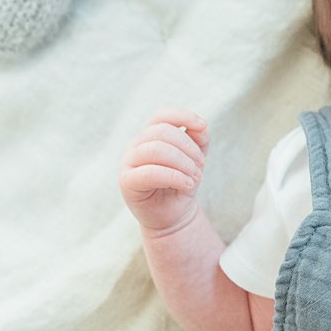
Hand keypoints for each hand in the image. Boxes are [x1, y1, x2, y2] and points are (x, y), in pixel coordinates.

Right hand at [118, 109, 208, 235]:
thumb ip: (199, 139)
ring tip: (195, 177)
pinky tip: (188, 185)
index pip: (161, 116)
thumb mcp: (196, 158)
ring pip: (157, 150)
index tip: (203, 126)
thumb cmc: (183, 182)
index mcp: (149, 136)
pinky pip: (151, 172)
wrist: (174, 214)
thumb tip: (200, 126)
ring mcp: (128, 162)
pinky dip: (176, 177)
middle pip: (162, 132)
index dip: (182, 116)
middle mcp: (136, 145)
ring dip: (184, 163)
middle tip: (201, 166)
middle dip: (188, 148)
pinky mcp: (127, 181)